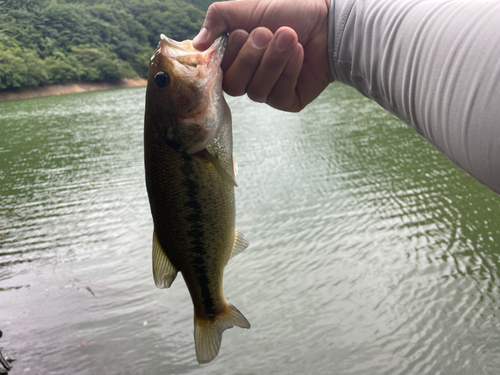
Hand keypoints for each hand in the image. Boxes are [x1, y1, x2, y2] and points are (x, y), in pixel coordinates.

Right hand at [193, 0, 332, 111]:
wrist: (327, 19)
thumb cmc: (288, 10)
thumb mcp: (245, 7)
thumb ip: (217, 19)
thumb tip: (196, 45)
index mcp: (236, 57)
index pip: (218, 71)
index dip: (229, 56)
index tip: (241, 33)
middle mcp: (249, 77)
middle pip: (234, 85)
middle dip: (250, 58)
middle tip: (266, 32)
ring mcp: (268, 91)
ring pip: (257, 91)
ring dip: (273, 61)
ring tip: (289, 36)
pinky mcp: (288, 101)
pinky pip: (278, 96)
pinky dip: (289, 71)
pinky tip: (299, 53)